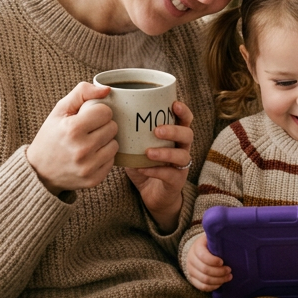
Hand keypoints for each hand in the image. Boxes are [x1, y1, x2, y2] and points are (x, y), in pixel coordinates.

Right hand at [25, 82, 117, 194]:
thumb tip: (107, 89)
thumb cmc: (51, 136)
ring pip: (115, 144)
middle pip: (112, 127)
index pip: (105, 112)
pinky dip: (103, 157)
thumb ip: (82, 92)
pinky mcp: (94, 180)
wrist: (39, 171)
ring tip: (89, 143)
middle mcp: (81, 149)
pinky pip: (112, 161)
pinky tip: (90, 156)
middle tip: (87, 130)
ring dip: (105, 141)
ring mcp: (88, 167)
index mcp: (72, 129)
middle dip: (102, 126)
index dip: (97, 112)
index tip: (87, 117)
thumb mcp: (60, 110)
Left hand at [124, 100, 194, 233]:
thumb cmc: (143, 164)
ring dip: (166, 152)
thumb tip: (110, 115)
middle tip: (156, 130)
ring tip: (148, 152)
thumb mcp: (137, 146)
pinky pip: (171, 175)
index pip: (185, 119)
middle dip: (174, 130)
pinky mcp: (177, 181)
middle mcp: (182, 148)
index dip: (183, 111)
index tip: (173, 104)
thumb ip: (131, 132)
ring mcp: (181, 166)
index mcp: (175, 136)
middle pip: (187, 134)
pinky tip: (142, 168)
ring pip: (182, 155)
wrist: (150, 193)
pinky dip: (156, 171)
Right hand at [184, 234, 230, 291]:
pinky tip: (221, 283)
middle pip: (205, 270)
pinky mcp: (193, 279)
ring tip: (228, 277)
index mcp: (196, 247)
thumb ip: (218, 237)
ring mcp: (191, 270)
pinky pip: (202, 287)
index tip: (223, 261)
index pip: (203, 256)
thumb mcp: (212, 238)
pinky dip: (213, 287)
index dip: (213, 260)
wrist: (197, 251)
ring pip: (204, 280)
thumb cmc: (210, 244)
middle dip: (219, 272)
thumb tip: (232, 232)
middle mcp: (191, 259)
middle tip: (229, 270)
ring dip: (219, 280)